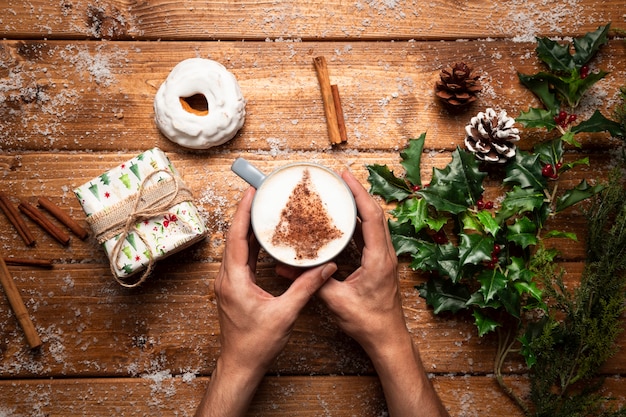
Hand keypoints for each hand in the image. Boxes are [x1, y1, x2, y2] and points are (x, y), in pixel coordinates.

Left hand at [195, 187, 336, 416]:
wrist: (241, 365)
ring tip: (263, 211)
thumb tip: (326, 267)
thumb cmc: (256, 344)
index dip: (242, 212)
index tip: (250, 193)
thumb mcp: (285, 313)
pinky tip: (263, 239)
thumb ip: (306, 287)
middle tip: (260, 195)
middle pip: (234, 237)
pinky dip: (251, 245)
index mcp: (234, 280)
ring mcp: (228, 283)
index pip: (236, 237)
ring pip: (236, 248)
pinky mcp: (233, 288)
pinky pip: (240, 259)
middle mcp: (226, 278)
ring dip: (247, 229)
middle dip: (246, 214)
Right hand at [281, 170, 448, 416]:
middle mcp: (386, 254)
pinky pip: (373, 234)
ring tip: (342, 193)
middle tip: (340, 179)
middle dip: (359, 193)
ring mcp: (385, 258)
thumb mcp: (336, 302)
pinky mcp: (381, 263)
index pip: (372, 216)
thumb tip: (285, 270)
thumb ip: (312, 282)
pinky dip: (361, 221)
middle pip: (376, 213)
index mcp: (379, 258)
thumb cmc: (368, 322)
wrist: (387, 338)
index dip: (359, 193)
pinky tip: (347, 220)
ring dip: (362, 205)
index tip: (345, 177)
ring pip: (376, 222)